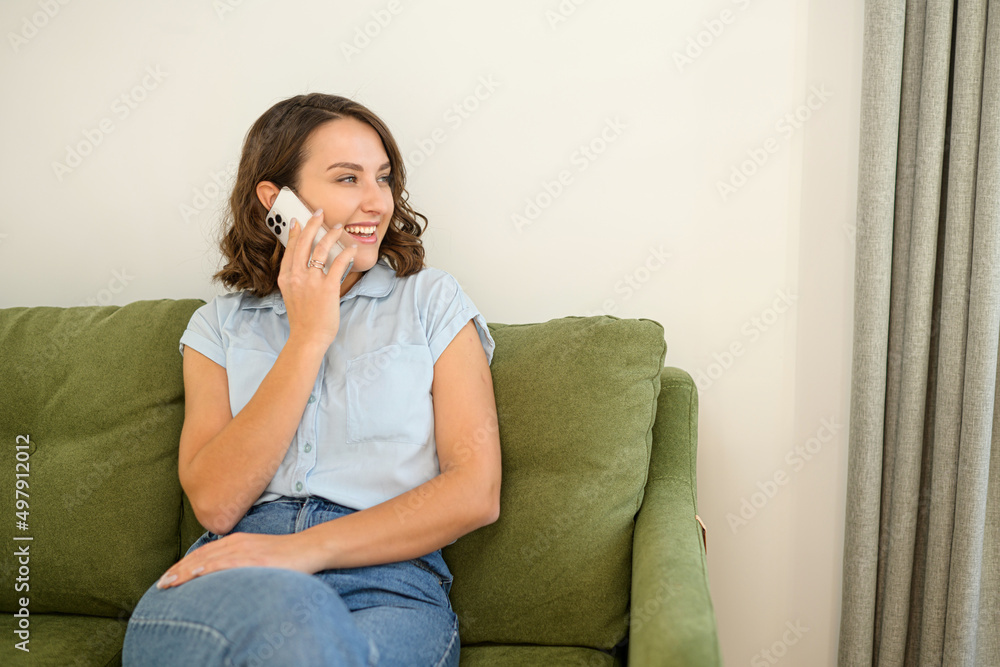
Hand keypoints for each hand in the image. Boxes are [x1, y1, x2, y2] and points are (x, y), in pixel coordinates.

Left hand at [155, 531, 323, 588]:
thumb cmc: (287, 556)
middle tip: (161, 583)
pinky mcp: (253, 558)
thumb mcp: (259, 556)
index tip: (169, 577)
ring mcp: (244, 550)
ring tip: (168, 583)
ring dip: (185, 572)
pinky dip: (207, 569)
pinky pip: (225, 563)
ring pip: (208, 560)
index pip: (203, 554)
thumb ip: (241, 562)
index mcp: (236, 542)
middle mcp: (236, 543)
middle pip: (200, 557)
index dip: (183, 566)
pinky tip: (194, 574)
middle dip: (178, 570)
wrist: (309, 548)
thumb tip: (227, 576)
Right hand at [277, 209, 358, 348]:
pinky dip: (346, 253)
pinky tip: (352, 248)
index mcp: (286, 278)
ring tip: (338, 227)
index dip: (294, 232)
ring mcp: (311, 282)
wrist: (308, 338)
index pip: (290, 249)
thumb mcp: (292, 295)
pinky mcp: (327, 288)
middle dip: (312, 224)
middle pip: (304, 243)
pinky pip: (338, 263)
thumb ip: (296, 279)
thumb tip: (305, 266)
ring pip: (321, 249)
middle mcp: (296, 276)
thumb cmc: (303, 320)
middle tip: (319, 213)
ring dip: (331, 234)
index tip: (298, 220)